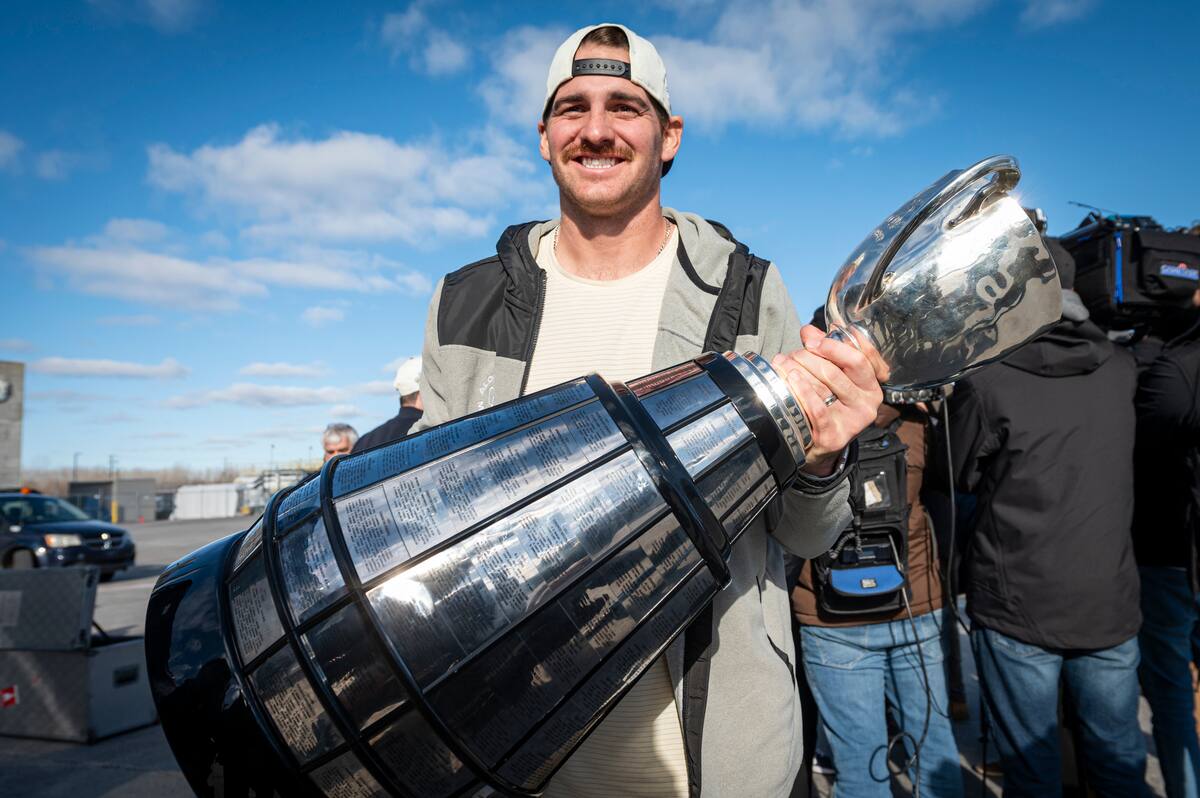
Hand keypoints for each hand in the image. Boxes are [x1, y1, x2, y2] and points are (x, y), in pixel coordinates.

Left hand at [771, 325, 884, 475]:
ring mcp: (854, 420)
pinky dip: (802, 390)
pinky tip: (790, 379)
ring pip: (824, 385)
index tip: (812, 339)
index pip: (861, 357)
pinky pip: (818, 408)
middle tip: (791, 354)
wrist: (820, 446)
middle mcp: (868, 402)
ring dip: (798, 369)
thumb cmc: (827, 404)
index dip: (835, 345)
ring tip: (782, 363)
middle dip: (810, 357)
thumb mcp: (832, 377)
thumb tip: (809, 331)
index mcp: (872, 384)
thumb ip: (824, 352)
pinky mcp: (836, 435)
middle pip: (837, 370)